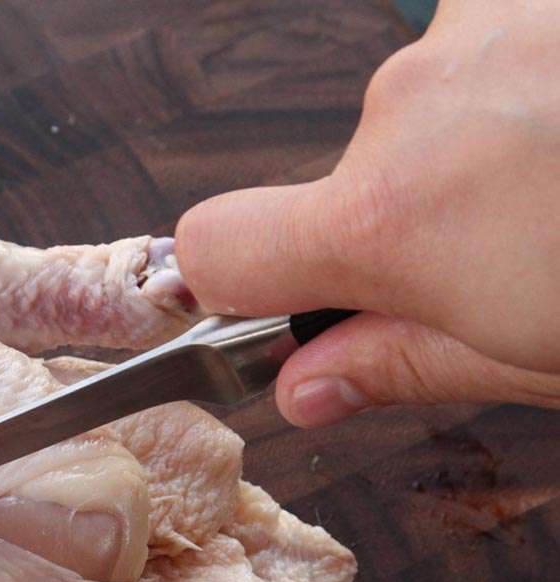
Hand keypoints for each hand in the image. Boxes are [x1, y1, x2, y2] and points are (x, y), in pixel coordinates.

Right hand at [175, 0, 559, 425]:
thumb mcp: (538, 359)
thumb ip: (401, 362)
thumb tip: (308, 385)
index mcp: (389, 221)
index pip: (216, 246)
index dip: (230, 284)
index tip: (267, 304)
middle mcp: (411, 106)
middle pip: (352, 176)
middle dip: (414, 213)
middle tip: (518, 253)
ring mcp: (479, 27)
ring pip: (435, 100)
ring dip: (484, 140)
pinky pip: (494, 36)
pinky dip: (531, 76)